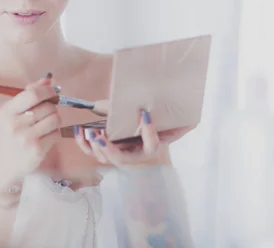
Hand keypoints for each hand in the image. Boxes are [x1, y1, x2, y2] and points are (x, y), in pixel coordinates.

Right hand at [0, 73, 60, 184]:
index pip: (34, 94)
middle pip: (48, 106)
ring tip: (45, 126)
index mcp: (6, 112)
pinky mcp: (37, 150)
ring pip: (55, 119)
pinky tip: (45, 137)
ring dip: (54, 120)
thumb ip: (28, 94)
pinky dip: (54, 133)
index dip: (48, 91)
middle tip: (45, 114)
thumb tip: (48, 79)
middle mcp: (15, 124)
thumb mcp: (11, 114)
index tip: (52, 92)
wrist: (3, 167)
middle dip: (51, 108)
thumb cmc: (8, 137)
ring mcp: (26, 138)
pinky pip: (56, 133)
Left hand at [73, 109, 194, 167]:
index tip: (144, 114)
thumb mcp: (169, 129)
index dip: (148, 132)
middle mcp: (132, 156)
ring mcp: (116, 154)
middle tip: (102, 135)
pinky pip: (90, 150)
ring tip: (90, 132)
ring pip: (102, 157)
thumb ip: (180, 126)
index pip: (151, 145)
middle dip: (109, 149)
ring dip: (94, 146)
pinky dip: (83, 142)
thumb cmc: (153, 131)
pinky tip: (80, 129)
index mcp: (149, 150)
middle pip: (119, 159)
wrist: (141, 135)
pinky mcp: (103, 149)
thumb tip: (193, 121)